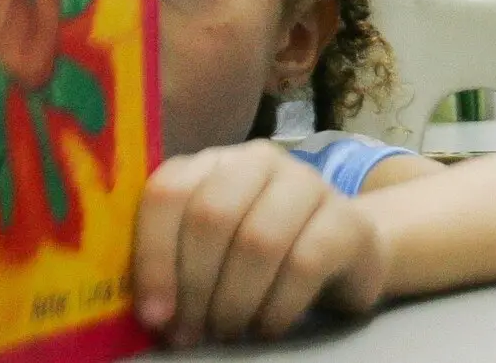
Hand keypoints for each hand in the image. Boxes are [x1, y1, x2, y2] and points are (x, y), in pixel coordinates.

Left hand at [133, 141, 389, 346]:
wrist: (343, 251)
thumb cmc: (258, 257)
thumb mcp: (209, 251)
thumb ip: (173, 260)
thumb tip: (149, 312)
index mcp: (213, 164)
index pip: (169, 192)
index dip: (154, 257)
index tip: (154, 315)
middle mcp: (259, 161)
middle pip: (212, 215)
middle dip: (194, 286)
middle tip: (191, 332)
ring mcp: (308, 184)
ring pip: (258, 241)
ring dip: (234, 302)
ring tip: (227, 332)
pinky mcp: (346, 220)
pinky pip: (304, 264)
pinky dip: (276, 308)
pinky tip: (266, 328)